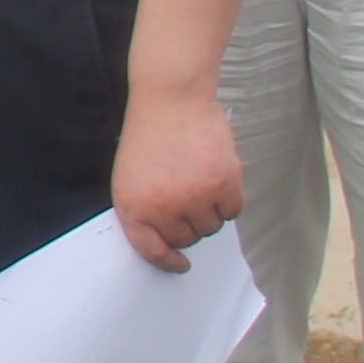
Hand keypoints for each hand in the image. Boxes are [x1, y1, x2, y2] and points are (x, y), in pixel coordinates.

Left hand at [111, 84, 242, 269]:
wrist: (170, 99)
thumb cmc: (149, 137)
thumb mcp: (130, 178)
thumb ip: (146, 211)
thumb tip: (171, 243)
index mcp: (133, 207)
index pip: (151, 249)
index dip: (167, 260)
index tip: (180, 264)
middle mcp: (163, 207)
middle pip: (187, 239)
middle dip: (188, 224)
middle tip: (186, 196)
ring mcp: (195, 196)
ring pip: (212, 227)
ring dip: (209, 211)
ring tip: (199, 181)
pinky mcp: (224, 183)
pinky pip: (233, 211)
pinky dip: (229, 200)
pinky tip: (217, 177)